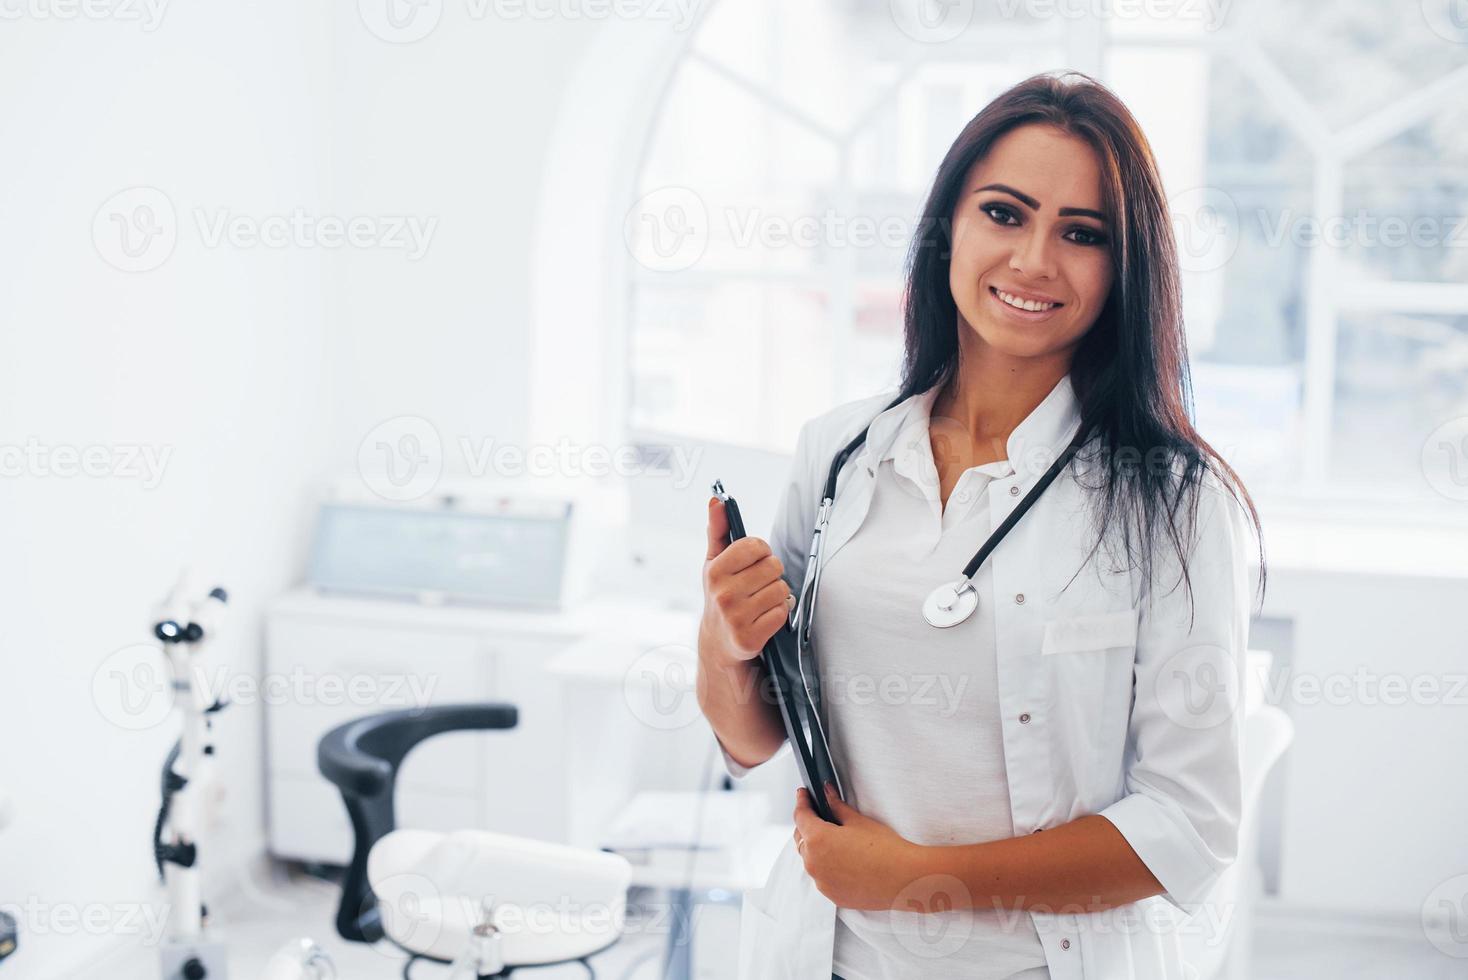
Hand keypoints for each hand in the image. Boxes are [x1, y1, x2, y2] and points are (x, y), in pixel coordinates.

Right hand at [699, 496, 791, 668]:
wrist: (718, 642)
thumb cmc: (720, 595)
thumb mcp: (714, 563)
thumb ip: (718, 530)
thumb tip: (716, 501)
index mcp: (715, 571)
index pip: (756, 545)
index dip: (762, 551)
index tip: (755, 560)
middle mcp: (724, 594)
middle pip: (773, 566)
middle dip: (771, 573)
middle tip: (759, 583)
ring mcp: (736, 617)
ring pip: (781, 589)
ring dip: (777, 594)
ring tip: (762, 600)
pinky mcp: (750, 638)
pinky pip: (782, 613)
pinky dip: (779, 613)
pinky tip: (765, 616)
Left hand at [792, 784, 926, 910]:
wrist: (906, 879)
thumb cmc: (886, 849)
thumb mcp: (858, 821)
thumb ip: (837, 806)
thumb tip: (827, 794)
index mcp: (818, 840)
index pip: (800, 816)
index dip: (802, 802)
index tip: (803, 795)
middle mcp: (814, 864)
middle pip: (801, 839)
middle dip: (807, 824)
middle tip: (819, 814)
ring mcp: (822, 882)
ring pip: (811, 860)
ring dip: (816, 848)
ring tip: (833, 839)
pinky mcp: (833, 895)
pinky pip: (823, 878)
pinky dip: (827, 867)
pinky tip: (843, 861)